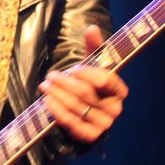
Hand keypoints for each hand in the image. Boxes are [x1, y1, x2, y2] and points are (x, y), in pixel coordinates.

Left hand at [41, 25, 127, 142]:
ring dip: (58, 95)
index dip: (88, 74)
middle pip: (87, 93)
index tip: (73, 68)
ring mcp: (104, 125)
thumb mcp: (93, 64)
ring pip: (77, 107)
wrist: (87, 112)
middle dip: (65, 83)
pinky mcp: (90, 136)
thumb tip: (92, 28)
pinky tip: (48, 101)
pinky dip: (58, 112)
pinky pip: (72, 124)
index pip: (106, 80)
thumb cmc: (91, 84)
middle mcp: (115, 109)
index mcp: (119, 90)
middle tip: (51, 76)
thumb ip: (94, 47)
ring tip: (44, 86)